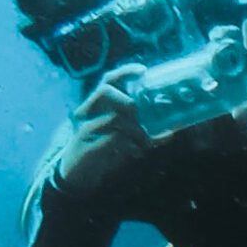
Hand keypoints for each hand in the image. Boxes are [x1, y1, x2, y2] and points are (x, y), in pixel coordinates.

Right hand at [51, 64, 148, 197]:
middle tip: (140, 119)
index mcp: (96, 105)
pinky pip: (114, 139)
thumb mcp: (121, 136)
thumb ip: (138, 129)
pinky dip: (131, 145)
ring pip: (115, 117)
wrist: (77, 176)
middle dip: (129, 103)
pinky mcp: (87, 147)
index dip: (124, 72)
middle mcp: (87, 112)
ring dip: (137, 131)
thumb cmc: (102, 152)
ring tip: (144, 143)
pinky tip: (135, 152)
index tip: (143, 71)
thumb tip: (169, 131)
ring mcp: (86, 129)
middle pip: (106, 91)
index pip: (107, 80)